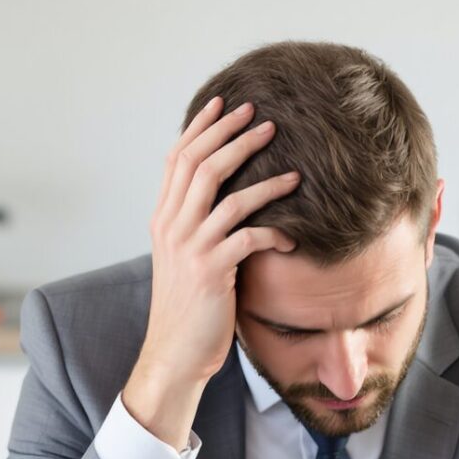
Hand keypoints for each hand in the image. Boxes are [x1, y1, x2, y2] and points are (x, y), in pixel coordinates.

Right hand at [123, 99, 299, 444]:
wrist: (175, 354)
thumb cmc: (190, 307)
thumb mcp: (185, 257)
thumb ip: (196, 224)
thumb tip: (223, 195)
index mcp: (163, 218)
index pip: (177, 158)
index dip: (201, 127)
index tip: (224, 103)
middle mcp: (171, 227)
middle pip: (201, 165)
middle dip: (233, 136)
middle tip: (264, 118)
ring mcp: (189, 248)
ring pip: (226, 196)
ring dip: (264, 179)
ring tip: (295, 169)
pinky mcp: (210, 273)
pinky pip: (247, 238)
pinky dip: (274, 232)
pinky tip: (293, 237)